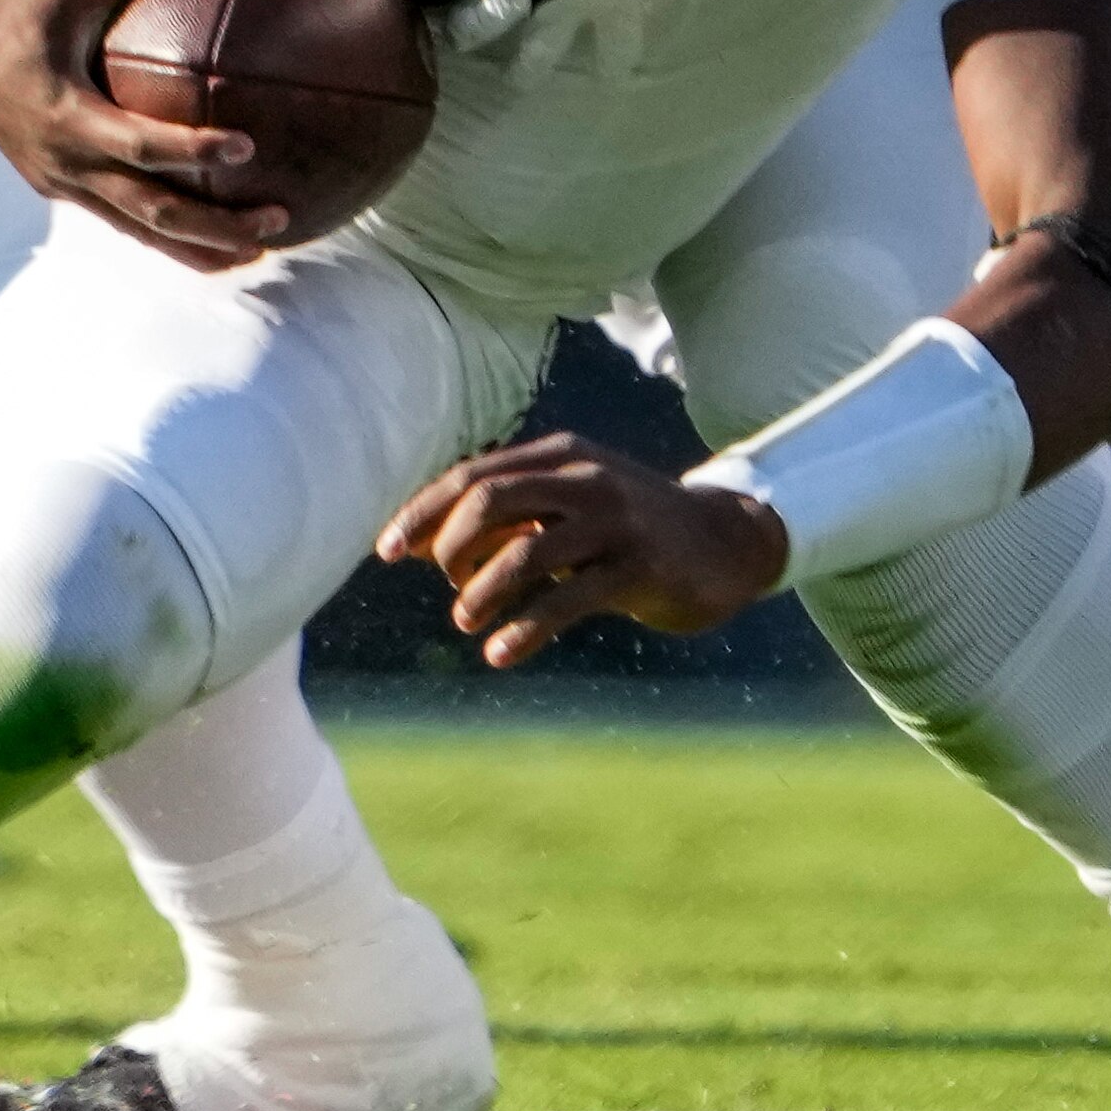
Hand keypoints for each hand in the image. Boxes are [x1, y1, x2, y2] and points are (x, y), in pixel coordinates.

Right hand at [0, 0, 290, 265]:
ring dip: (196, 245)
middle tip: (275, 219)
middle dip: (215, 225)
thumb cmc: (20, 8)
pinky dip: (163, 235)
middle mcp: (63, 161)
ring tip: (254, 254)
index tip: (248, 147)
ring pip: (136, 230)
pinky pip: (118, 219)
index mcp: (66, 113)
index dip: (195, 151)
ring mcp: (59, 182)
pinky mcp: (57, 188)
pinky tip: (205, 241)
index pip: (141, 145)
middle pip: (150, 211)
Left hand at [376, 433, 791, 665]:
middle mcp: (584, 477)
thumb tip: (412, 545)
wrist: (726, 542)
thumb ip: (501, 519)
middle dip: (449, 548)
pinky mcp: (640, 567)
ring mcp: (615, 520)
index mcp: (559, 455)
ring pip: (526, 552)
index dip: (422, 512)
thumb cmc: (627, 530)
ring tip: (466, 623)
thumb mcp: (565, 510)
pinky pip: (569, 599)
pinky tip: (501, 655)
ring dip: (482, 592)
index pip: (471, 475)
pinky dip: (526, 629)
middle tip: (448, 587)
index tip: (385, 552)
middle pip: (488, 501)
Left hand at [411, 0, 745, 46]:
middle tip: (456, 37)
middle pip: (474, 27)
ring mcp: (563, 11)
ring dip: (524, 68)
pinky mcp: (613, 11)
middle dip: (460, 32)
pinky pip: (613, 49)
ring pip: (536, 57)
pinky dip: (611, 59)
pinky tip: (610, 69)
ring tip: (520, 77)